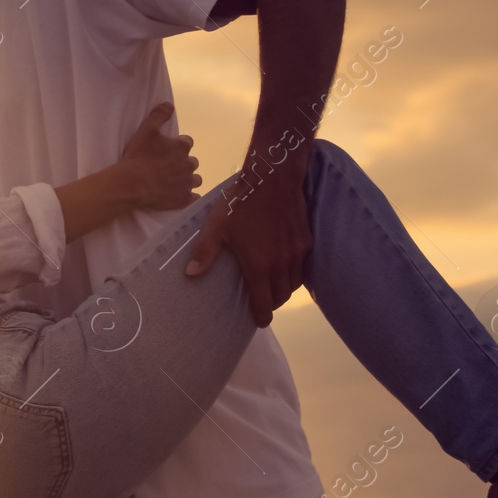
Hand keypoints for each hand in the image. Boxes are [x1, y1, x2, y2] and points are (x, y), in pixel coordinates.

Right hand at [118, 103, 201, 210]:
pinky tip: (180, 194)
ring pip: (196, 179)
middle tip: (167, 166)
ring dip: (187, 178)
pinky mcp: (184, 199)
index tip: (167, 150)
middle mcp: (189, 163)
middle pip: (191, 161)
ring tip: (174, 181)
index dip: (177, 145)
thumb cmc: (138, 156)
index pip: (187, 142)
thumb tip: (170, 105)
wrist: (133, 183)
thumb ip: (159, 115)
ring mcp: (187, 183)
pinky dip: (189, 195)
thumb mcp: (146, 129)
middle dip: (182, 162)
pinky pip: (195, 197)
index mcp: (181, 147)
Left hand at [183, 152, 312, 326]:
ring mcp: (297, 253)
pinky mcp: (307, 241)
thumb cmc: (240, 202)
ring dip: (283, 289)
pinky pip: (302, 268)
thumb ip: (205, 252)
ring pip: (294, 284)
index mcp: (259, 265)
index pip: (264, 302)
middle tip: (260, 300)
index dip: (261, 315)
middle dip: (271, 303)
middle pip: (281, 297)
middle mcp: (282, 264)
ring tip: (271, 285)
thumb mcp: (216, 226)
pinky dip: (293, 273)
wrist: (273, 177)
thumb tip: (190, 274)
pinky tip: (283, 266)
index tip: (258, 321)